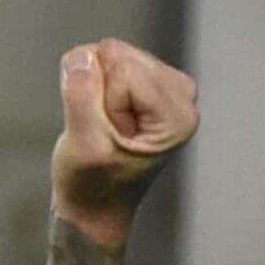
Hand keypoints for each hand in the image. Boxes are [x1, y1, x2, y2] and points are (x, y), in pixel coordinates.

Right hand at [48, 38, 195, 246]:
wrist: (95, 209)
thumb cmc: (90, 186)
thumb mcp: (82, 144)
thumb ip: (82, 96)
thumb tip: (81, 55)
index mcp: (176, 117)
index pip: (123, 73)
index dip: (100, 102)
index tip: (103, 136)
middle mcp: (184, 98)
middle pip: (124, 58)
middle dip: (101, 91)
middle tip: (103, 130)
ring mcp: (173, 90)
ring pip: (119, 57)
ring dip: (100, 90)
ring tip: (105, 127)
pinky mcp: (157, 86)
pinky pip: (118, 63)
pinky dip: (103, 87)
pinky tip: (108, 117)